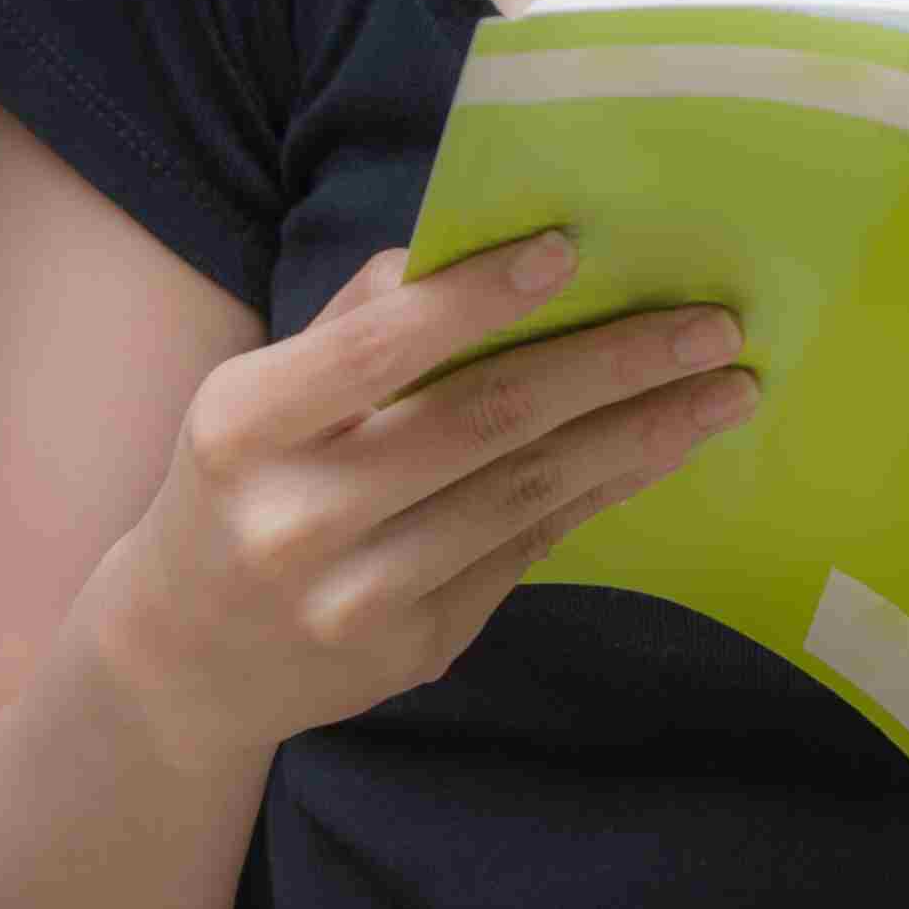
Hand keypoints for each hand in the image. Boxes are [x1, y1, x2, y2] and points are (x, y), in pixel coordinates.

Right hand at [91, 231, 761, 771]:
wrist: (184, 659)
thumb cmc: (244, 484)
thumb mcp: (259, 394)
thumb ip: (357, 325)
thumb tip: (478, 251)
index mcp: (245, 426)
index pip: (376, 348)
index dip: (477, 298)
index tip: (574, 249)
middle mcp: (296, 516)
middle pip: (483, 421)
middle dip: (613, 365)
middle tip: (714, 326)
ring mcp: (357, 596)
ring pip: (525, 493)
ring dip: (641, 434)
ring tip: (725, 389)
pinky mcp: (414, 647)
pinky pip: (529, 549)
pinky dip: (603, 490)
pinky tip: (661, 446)